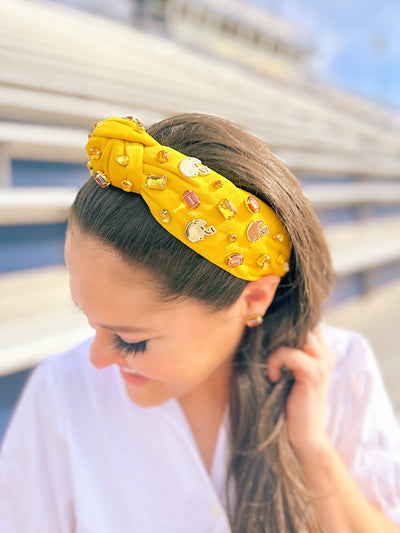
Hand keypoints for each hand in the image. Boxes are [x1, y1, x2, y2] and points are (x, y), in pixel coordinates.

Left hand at [266, 327, 334, 457]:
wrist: (303, 436)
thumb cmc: (287, 403)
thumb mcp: (285, 371)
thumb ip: (282, 350)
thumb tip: (258, 327)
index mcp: (320, 350)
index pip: (303, 321)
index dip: (284, 323)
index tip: (265, 332)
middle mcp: (325, 352)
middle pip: (299, 323)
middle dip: (277, 331)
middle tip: (262, 345)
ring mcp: (322, 362)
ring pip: (295, 333)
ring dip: (275, 347)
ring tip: (271, 366)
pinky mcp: (314, 373)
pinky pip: (288, 353)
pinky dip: (274, 362)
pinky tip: (273, 378)